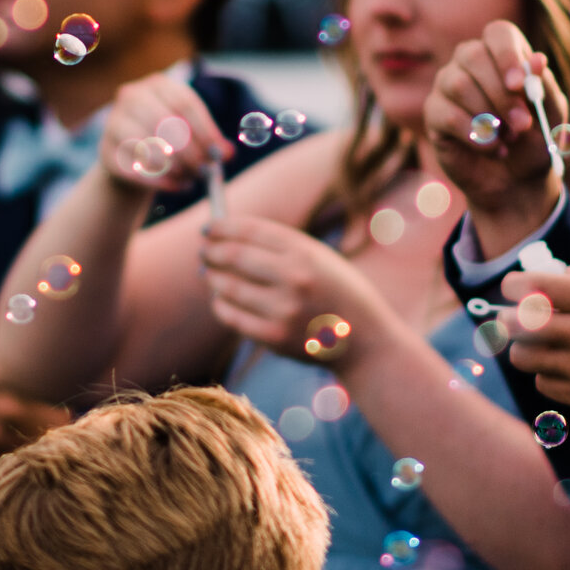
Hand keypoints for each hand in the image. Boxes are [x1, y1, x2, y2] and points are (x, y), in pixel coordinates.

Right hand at [96, 69, 232, 197]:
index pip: (185, 103)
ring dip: (175, 169)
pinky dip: (159, 182)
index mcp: (159, 84)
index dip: (205, 131)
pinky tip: (175, 186)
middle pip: (165, 123)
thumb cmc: (169, 140)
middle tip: (205, 172)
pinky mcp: (105, 151)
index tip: (222, 155)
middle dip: (190, 152)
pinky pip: (135, 170)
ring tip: (190, 179)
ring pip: (148, 147)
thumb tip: (227, 153)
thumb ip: (210, 141)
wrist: (132, 156)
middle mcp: (132, 96)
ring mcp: (114, 121)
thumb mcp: (191, 133)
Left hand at [198, 215, 371, 359]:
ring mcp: (283, 309)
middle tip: (203, 252)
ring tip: (208, 274)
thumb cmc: (338, 293)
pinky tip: (219, 300)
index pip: (250, 230)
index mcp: (305, 252)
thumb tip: (228, 237)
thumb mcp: (320, 259)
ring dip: (212, 278)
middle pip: (234, 256)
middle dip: (212, 252)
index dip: (222, 227)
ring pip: (228, 287)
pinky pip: (232, 317)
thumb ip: (281, 247)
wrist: (365, 341)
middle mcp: (294, 277)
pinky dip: (220, 305)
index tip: (208, 229)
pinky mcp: (275, 337)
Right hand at [424, 21, 568, 245]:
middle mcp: (470, 63)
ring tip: (509, 138)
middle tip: (522, 124)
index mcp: (503, 55)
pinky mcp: (433, 113)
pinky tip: (493, 149)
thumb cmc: (536, 141)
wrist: (517, 181)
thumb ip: (545, 87)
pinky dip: (476, 136)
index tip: (518, 85)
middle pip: (472, 55)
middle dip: (500, 93)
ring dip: (488, 115)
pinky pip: (446, 115)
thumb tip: (536, 59)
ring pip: (457, 84)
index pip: (498, 33)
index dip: (506, 54)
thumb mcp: (551, 116)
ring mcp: (447, 85)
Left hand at [502, 256, 569, 430]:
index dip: (514, 285)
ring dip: (525, 346)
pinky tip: (564, 366)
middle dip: (508, 316)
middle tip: (515, 315)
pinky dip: (547, 374)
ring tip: (540, 342)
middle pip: (516, 323)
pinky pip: (543, 383)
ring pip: (523, 356)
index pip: (530, 287)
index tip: (517, 287)